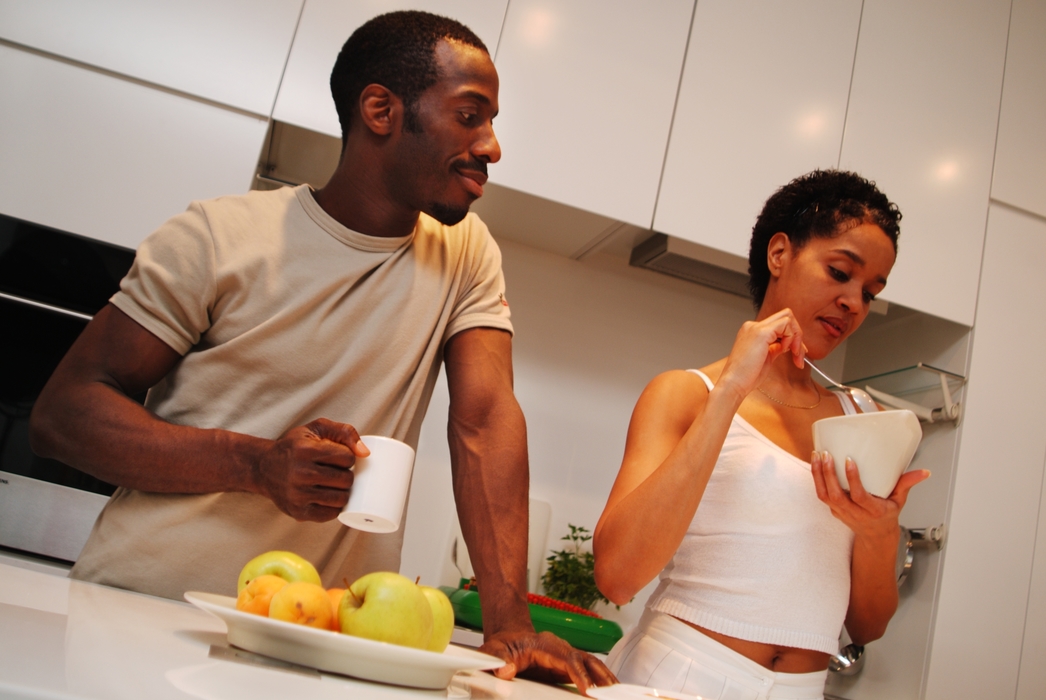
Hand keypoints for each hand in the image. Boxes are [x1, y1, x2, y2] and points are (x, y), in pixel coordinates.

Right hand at [253, 418, 369, 521]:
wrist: (263, 468)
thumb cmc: (295, 447)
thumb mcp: (316, 429)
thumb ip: (344, 432)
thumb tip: (366, 453)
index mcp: (305, 450)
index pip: (347, 457)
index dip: (348, 457)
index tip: (340, 457)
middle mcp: (300, 473)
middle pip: (346, 480)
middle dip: (348, 475)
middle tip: (339, 472)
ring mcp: (298, 495)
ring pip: (341, 498)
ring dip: (343, 492)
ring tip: (336, 485)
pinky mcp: (298, 512)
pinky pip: (330, 514)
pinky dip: (334, 507)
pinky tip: (329, 497)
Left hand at [479, 630, 616, 695]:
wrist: (509, 639)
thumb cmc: (503, 645)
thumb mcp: (493, 650)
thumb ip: (496, 659)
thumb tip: (505, 670)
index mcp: (546, 644)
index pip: (568, 658)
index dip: (580, 674)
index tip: (588, 690)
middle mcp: (561, 649)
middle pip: (587, 660)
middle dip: (602, 677)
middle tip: (614, 694)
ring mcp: (567, 657)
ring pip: (592, 666)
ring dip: (606, 680)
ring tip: (618, 695)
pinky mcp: (568, 667)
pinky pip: (589, 673)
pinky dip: (601, 682)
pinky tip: (610, 693)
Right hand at [717, 308, 806, 401]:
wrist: (735, 383)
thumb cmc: (746, 377)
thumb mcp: (766, 358)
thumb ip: (776, 347)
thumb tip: (788, 345)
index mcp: (752, 331)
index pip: (779, 324)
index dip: (792, 337)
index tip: (797, 353)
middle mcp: (752, 326)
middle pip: (785, 317)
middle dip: (797, 334)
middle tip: (799, 353)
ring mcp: (756, 327)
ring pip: (788, 318)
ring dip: (797, 337)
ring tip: (795, 355)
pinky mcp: (761, 332)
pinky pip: (786, 324)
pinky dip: (792, 337)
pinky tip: (786, 350)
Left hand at [811, 450, 929, 540]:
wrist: (875, 536)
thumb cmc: (887, 515)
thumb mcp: (900, 501)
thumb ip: (907, 484)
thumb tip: (924, 472)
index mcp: (873, 511)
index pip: (859, 496)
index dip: (852, 479)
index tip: (849, 460)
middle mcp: (854, 513)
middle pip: (836, 495)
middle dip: (828, 474)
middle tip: (826, 454)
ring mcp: (841, 512)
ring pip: (824, 495)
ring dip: (818, 474)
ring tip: (817, 455)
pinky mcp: (833, 509)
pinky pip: (821, 494)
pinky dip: (816, 479)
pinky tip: (815, 463)